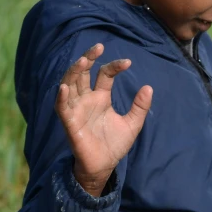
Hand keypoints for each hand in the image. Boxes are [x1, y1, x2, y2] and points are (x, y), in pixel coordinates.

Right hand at [55, 44, 152, 196]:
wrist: (105, 165)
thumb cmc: (115, 143)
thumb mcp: (133, 124)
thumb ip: (140, 106)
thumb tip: (149, 87)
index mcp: (101, 97)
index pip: (104, 75)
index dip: (114, 66)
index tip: (128, 62)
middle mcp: (86, 99)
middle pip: (83, 73)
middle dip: (88, 59)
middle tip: (98, 47)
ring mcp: (77, 109)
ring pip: (70, 85)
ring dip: (74, 72)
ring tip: (83, 61)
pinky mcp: (69, 123)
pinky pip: (62, 108)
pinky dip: (62, 98)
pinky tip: (64, 88)